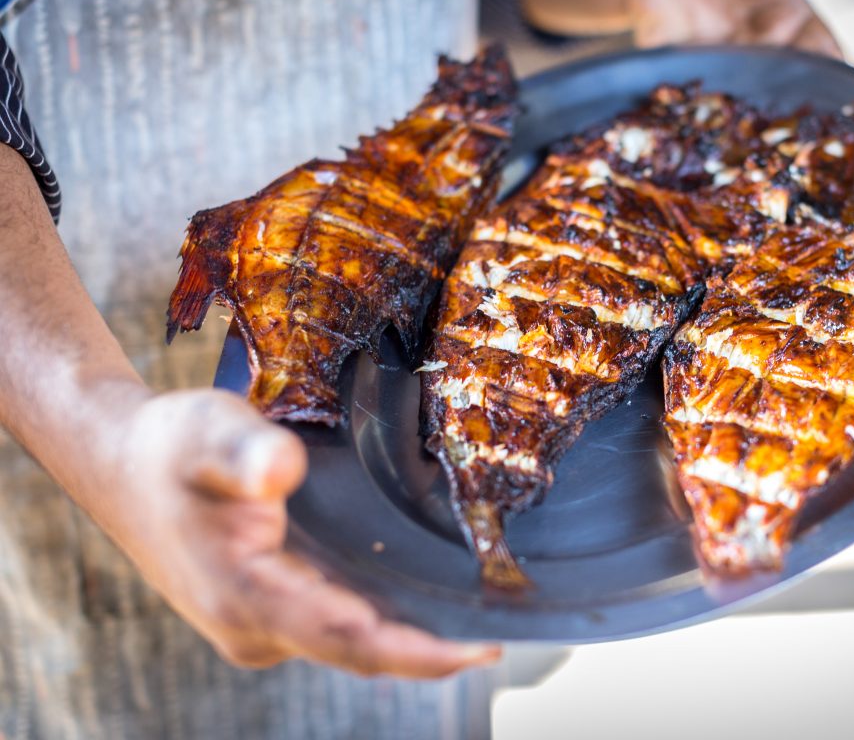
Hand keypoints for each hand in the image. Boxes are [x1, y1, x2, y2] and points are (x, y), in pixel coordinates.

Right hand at [105, 388, 498, 676]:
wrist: (120, 466)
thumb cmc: (168, 448)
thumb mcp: (206, 430)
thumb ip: (244, 453)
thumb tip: (280, 470)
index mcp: (245, 595)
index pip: (348, 639)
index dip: (418, 651)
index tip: (480, 651)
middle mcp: (255, 627)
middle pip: (360, 652)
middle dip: (431, 649)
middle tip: (505, 632)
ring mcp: (260, 626)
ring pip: (350, 644)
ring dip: (411, 635)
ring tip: (482, 616)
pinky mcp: (267, 612)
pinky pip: (335, 625)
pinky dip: (383, 617)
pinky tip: (427, 595)